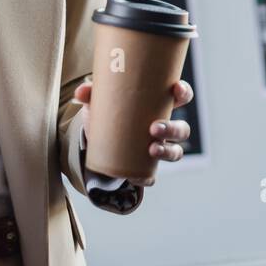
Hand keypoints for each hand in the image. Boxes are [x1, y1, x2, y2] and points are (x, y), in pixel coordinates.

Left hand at [73, 79, 194, 187]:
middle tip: (154, 128)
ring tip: (152, 149)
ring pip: (175, 152)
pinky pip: (152, 175)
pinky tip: (139, 175)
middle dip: (173, 129)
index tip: (176, 89)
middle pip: (182, 129)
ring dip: (168, 152)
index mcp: (159, 106)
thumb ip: (91, 94)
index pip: (181, 97)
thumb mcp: (99, 101)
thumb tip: (81, 91)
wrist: (96, 140)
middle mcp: (164, 128)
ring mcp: (158, 148)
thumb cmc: (107, 113)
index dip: (184, 92)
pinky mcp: (145, 167)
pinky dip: (147, 176)